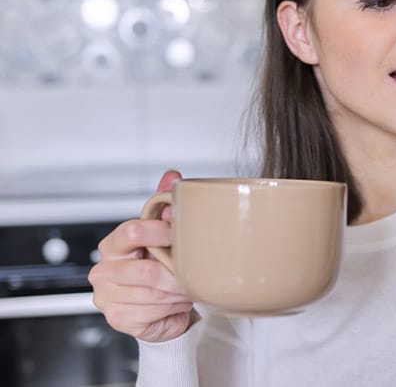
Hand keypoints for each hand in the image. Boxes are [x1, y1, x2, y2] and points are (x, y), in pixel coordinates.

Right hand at [88, 170, 196, 342]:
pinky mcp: (118, 319)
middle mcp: (104, 270)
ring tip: (186, 286)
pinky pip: (153, 311)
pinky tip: (175, 302)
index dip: (162, 232)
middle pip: (145, 270)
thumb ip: (164, 207)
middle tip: (192, 271)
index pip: (132, 231)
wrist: (162, 306)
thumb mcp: (163, 235)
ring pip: (154, 293)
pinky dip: (172, 307)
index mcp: (113, 244)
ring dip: (178, 291)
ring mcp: (107, 297)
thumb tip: (172, 177)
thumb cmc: (160, 266)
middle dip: (176, 273)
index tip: (181, 235)